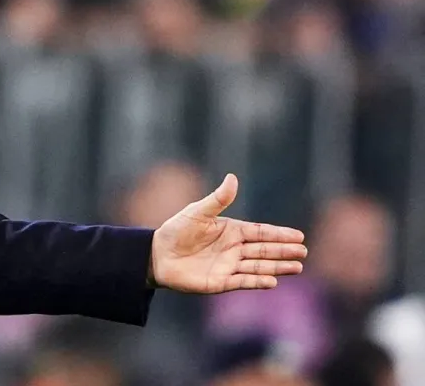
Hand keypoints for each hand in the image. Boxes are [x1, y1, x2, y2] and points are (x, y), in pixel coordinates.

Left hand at [150, 173, 306, 293]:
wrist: (157, 255)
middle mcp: (234, 249)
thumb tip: (233, 177)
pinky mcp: (221, 282)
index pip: (260, 232)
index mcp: (231, 231)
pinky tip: (273, 281)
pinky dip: (257, 281)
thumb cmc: (176, 230)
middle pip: (264, 250)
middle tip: (303, 252)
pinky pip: (243, 281)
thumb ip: (217, 199)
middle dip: (284, 251)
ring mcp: (229, 266)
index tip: (299, 235)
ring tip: (297, 267)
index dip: (279, 234)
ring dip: (277, 267)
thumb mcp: (197, 212)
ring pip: (259, 266)